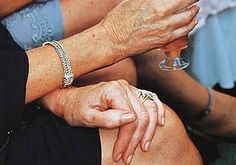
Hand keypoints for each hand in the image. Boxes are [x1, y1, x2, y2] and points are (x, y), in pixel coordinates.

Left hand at [41, 80, 164, 163]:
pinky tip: (160, 122)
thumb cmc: (77, 109)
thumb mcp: (87, 117)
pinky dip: (158, 110)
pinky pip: (150, 99)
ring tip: (143, 147)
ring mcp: (129, 87)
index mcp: (114, 90)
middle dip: (136, 139)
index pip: (131, 118)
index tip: (120, 155)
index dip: (127, 139)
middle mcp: (124, 86)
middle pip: (142, 115)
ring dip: (149, 130)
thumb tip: (131, 118)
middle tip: (128, 157)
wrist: (71, 100)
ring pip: (149, 108)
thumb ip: (109, 118)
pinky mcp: (131, 91)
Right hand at [100, 0, 199, 57]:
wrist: (112, 40)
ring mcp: (166, 25)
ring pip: (189, 14)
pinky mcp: (166, 38)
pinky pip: (186, 29)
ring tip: (195, 7)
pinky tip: (192, 20)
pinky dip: (192, 23)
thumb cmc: (118, 19)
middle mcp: (162, 9)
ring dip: (195, 9)